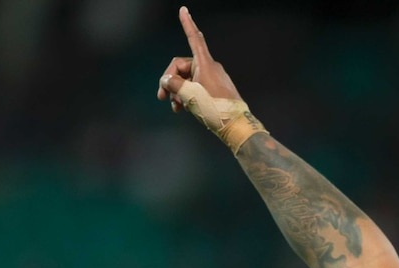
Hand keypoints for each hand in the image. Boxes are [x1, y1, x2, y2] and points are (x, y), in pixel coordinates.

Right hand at [157, 6, 266, 153]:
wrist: (236, 126)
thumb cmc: (214, 108)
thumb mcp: (189, 95)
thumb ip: (173, 84)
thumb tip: (166, 80)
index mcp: (205, 63)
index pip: (194, 38)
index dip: (187, 24)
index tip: (183, 9)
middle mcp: (209, 68)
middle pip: (182, 67)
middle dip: (171, 81)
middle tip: (162, 98)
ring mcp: (213, 79)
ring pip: (188, 80)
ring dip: (178, 92)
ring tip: (175, 107)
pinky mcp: (215, 90)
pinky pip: (196, 88)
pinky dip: (187, 96)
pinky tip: (182, 109)